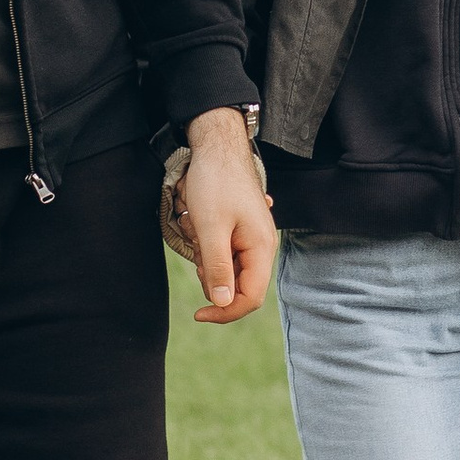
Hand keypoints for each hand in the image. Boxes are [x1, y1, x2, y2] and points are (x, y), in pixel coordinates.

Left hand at [181, 108, 276, 324]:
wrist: (217, 146)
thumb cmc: (215, 182)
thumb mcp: (211, 228)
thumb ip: (218, 267)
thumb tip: (221, 303)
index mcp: (262, 247)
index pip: (250, 298)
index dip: (225, 312)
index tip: (198, 313)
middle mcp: (262, 246)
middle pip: (239, 286)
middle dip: (213, 279)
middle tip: (197, 255)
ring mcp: (252, 238)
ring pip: (229, 270)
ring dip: (208, 261)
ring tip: (198, 232)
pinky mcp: (241, 231)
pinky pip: (225, 253)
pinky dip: (209, 248)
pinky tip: (201, 227)